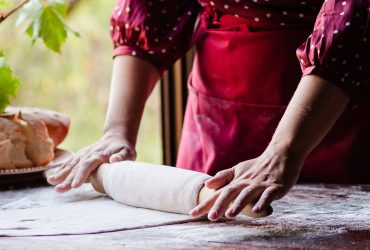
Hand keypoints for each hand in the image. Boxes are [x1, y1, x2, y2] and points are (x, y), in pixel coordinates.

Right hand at [47, 133, 135, 191]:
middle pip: (76, 167)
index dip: (81, 175)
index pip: (88, 165)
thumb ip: (122, 156)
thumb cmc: (124, 148)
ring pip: (71, 166)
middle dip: (67, 179)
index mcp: (99, 154)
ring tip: (51, 183)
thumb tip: (114, 160)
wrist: (116, 137)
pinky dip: (61, 170)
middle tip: (60, 190)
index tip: (75, 185)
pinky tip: (53, 179)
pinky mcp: (80, 157)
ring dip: (61, 175)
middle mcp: (88, 154)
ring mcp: (83, 155)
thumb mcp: (128, 152)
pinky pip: (69, 164)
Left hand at [190, 145, 304, 220]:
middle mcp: (245, 183)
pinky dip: (263, 202)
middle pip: (230, 193)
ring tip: (230, 215)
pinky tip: (257, 210)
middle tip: (211, 218)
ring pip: (247, 194)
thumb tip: (207, 184)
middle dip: (220, 205)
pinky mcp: (275, 186)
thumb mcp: (238, 170)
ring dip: (239, 204)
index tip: (192, 214)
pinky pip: (268, 195)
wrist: (281, 154)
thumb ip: (223, 177)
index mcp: (236, 181)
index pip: (218, 193)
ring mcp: (260, 184)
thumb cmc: (258, 166)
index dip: (206, 203)